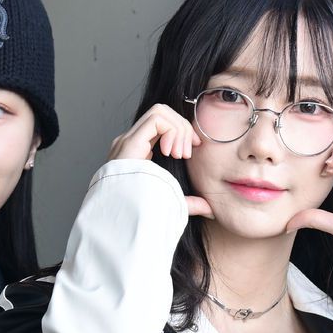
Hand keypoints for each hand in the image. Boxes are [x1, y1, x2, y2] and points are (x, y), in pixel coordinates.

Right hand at [108, 104, 213, 219]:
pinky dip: (170, 131)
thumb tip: (210, 208)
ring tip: (178, 155)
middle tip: (186, 154)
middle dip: (182, 128)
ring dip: (178, 129)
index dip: (182, 130)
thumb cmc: (143, 214)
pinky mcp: (129, 143)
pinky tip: (170, 154)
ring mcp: (128, 141)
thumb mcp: (171, 203)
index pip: (163, 123)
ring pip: (160, 111)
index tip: (192, 150)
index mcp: (139, 150)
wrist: (123, 221)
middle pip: (163, 112)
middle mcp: (131, 141)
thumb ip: (189, 203)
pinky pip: (156, 119)